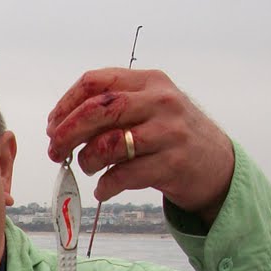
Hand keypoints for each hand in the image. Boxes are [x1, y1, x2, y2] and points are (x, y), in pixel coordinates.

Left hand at [45, 68, 235, 224]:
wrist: (217, 164)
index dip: (66, 104)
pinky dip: (105, 186)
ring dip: (87, 160)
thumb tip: (61, 125)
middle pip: (98, 110)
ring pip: (108, 144)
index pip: (96, 82)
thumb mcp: (150, 107)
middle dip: (67, 132)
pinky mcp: (172, 164)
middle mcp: (160, 102)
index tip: (53, 126)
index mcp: (149, 81)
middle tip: (55, 150)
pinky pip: (123, 176)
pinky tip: (104, 189)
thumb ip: (113, 107)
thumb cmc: (171, 135)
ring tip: (89, 168)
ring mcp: (168, 132)